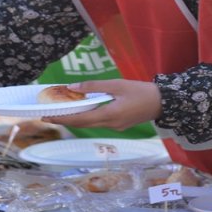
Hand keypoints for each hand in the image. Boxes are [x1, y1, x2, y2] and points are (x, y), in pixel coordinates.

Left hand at [42, 80, 159, 130]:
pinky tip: (82, 110)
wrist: (163, 102)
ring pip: (90, 123)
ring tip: (61, 112)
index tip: (48, 117)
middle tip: (48, 116)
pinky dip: (87, 117)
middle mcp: (110, 124)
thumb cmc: (141, 91)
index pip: (80, 119)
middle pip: (83, 124)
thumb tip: (72, 88)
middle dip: (65, 120)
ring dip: (76, 119)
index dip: (63, 119)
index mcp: (109, 115)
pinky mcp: (119, 124)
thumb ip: (94, 86)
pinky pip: (99, 121)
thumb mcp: (117, 84)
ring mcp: (115, 126)